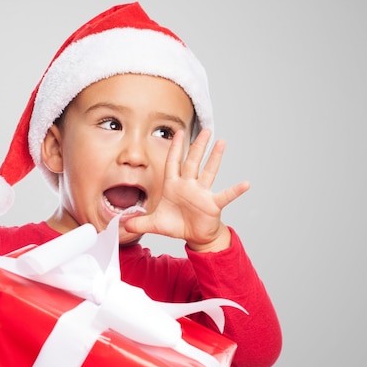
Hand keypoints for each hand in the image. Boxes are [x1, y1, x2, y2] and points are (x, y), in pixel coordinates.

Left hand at [124, 129, 249, 251]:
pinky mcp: (212, 204)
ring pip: (209, 172)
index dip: (174, 148)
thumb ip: (137, 222)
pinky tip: (246, 184)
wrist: (194, 236)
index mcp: (174, 186)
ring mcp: (202, 194)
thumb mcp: (153, 224)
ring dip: (215, 158)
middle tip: (205, 130)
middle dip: (197, 146)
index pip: (173, 163)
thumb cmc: (177, 224)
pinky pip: (225, 196)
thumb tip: (121, 224)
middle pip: (193, 162)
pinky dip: (235, 190)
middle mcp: (189, 186)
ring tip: (221, 142)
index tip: (177, 132)